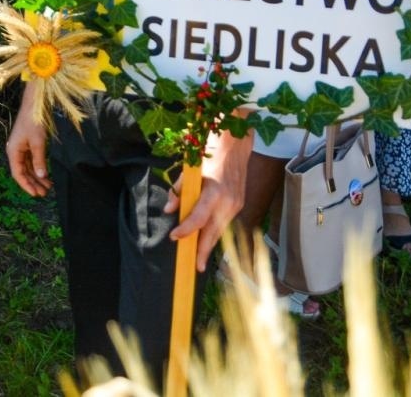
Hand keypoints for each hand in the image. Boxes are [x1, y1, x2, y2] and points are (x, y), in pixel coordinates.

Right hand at [5, 103, 51, 197]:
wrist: (34, 106)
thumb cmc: (33, 122)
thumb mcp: (38, 143)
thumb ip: (39, 160)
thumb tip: (41, 176)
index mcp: (13, 151)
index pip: (18, 173)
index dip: (26, 185)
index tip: (35, 194)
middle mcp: (15, 151)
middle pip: (23, 172)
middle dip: (33, 183)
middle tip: (44, 193)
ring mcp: (21, 149)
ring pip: (27, 168)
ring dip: (36, 177)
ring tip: (47, 187)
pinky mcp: (27, 145)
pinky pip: (31, 161)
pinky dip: (38, 168)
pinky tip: (46, 176)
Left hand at [166, 126, 250, 268]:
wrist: (235, 143)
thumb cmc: (209, 152)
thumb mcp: (189, 169)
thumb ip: (179, 190)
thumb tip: (170, 210)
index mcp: (214, 192)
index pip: (198, 219)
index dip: (185, 230)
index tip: (174, 237)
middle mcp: (228, 201)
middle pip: (213, 231)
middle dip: (204, 250)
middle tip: (196, 267)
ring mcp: (236, 203)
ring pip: (221, 228)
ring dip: (210, 243)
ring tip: (200, 259)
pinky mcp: (240, 203)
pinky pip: (225, 221)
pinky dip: (215, 230)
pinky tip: (208, 238)